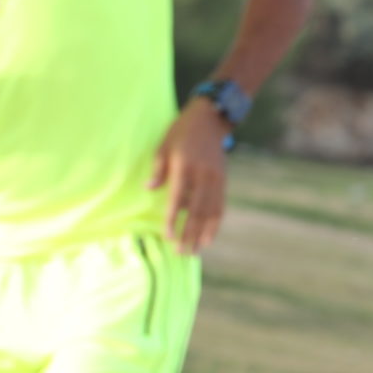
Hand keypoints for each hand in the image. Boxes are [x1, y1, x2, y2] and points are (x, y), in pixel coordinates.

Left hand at [149, 99, 231, 255]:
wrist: (210, 119)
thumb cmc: (181, 133)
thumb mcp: (163, 145)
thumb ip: (158, 169)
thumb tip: (149, 188)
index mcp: (184, 167)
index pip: (177, 200)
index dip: (172, 220)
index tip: (167, 236)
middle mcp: (203, 175)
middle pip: (196, 211)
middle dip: (188, 234)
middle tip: (181, 252)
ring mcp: (215, 179)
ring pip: (210, 212)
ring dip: (202, 234)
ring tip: (195, 252)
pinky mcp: (223, 181)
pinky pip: (220, 207)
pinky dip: (214, 224)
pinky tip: (208, 238)